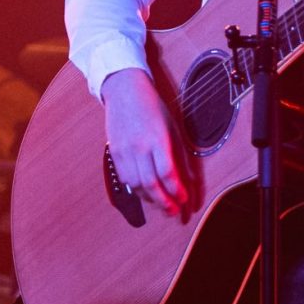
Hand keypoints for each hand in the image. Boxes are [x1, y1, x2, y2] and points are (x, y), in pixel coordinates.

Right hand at [102, 68, 188, 216]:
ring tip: (162, 204)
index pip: (168, 173)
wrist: (124, 90)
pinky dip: (137, 190)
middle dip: (164, 202)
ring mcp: (124, 151)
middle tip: (174, 212)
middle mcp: (139, 147)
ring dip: (151, 199)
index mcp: (157, 139)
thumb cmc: (152, 107)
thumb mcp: (173, 128)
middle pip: (151, 184)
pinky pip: (125, 179)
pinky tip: (146, 192)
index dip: (177, 191)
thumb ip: (180, 156)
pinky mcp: (114, 153)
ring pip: (137, 185)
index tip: (185, 200)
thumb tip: (190, 180)